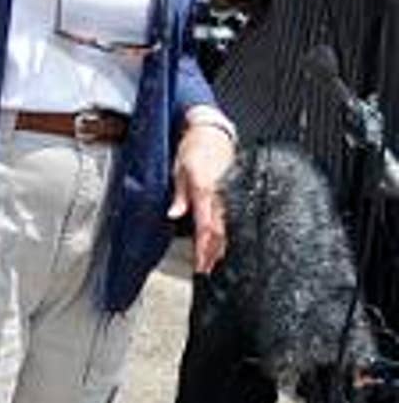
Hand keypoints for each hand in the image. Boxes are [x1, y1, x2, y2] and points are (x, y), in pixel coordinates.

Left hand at [169, 119, 235, 273]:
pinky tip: (218, 244)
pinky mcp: (229, 194)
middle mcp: (219, 195)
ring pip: (225, 227)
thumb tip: (174, 215)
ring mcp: (226, 195)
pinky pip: (227, 218)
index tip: (200, 263)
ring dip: (218, 247)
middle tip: (203, 269)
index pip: (206, 225)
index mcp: (205, 189)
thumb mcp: (178, 169)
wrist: (212, 133)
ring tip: (210, 263)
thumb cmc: (193, 148)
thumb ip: (179, 195)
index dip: (203, 247)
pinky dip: (222, 234)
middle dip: (211, 253)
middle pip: (218, 232)